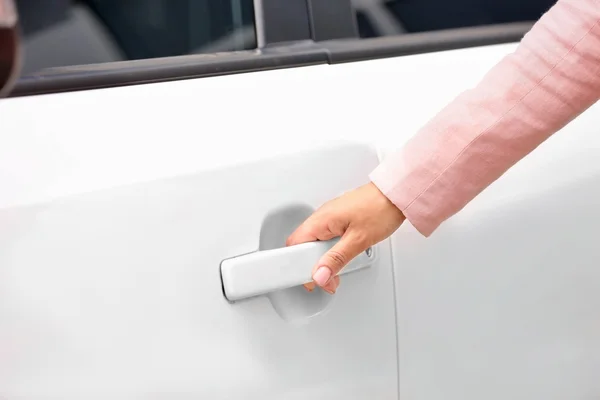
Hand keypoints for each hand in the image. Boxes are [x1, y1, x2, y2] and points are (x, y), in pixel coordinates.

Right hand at [286, 182, 404, 293]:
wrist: (396, 195)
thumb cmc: (380, 209)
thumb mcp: (358, 240)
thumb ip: (336, 259)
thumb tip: (320, 275)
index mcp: (320, 220)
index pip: (295, 246)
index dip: (299, 266)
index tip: (313, 280)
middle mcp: (321, 216)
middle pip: (303, 245)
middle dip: (313, 266)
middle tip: (327, 278)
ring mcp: (330, 217)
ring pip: (316, 243)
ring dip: (323, 259)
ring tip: (337, 271)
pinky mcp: (339, 218)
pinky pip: (327, 237)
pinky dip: (331, 250)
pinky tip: (342, 256)